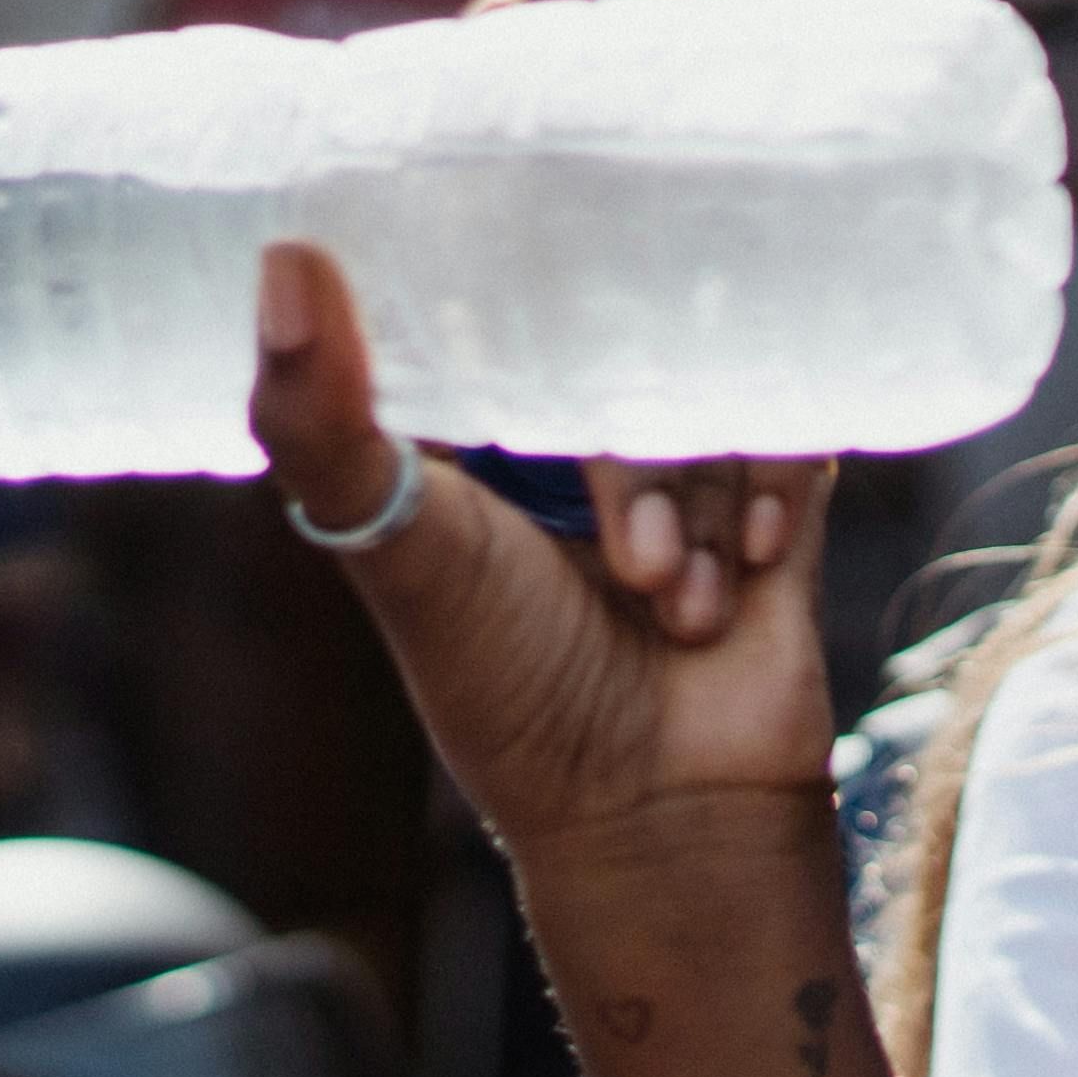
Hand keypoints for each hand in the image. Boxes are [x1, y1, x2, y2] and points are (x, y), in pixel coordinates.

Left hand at [246, 242, 834, 877]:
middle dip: (636, 470)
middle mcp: (583, 460)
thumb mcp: (395, 546)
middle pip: (629, 362)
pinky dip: (770, 492)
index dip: (520, 295)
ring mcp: (688, 483)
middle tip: (634, 569)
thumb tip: (285, 259)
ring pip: (710, 407)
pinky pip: (792, 434)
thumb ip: (320, 421)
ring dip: (701, 509)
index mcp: (485, 451)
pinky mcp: (779, 511)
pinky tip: (752, 571)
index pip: (506, 319)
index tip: (537, 269)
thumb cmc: (509, 693)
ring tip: (676, 607)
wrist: (658, 817)